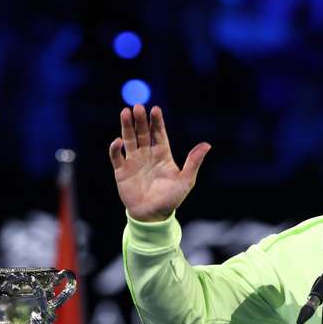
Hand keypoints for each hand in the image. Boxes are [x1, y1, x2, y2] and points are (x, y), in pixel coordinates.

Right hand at [109, 104, 210, 221]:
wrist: (153, 216)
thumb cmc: (171, 199)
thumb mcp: (186, 181)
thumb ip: (193, 162)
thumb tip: (207, 145)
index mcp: (162, 154)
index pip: (159, 134)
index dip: (157, 122)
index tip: (155, 109)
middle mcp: (147, 155)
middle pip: (143, 133)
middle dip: (141, 120)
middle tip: (138, 107)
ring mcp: (133, 161)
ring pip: (129, 139)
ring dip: (126, 127)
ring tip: (125, 112)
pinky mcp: (121, 171)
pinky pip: (116, 156)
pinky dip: (116, 148)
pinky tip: (118, 141)